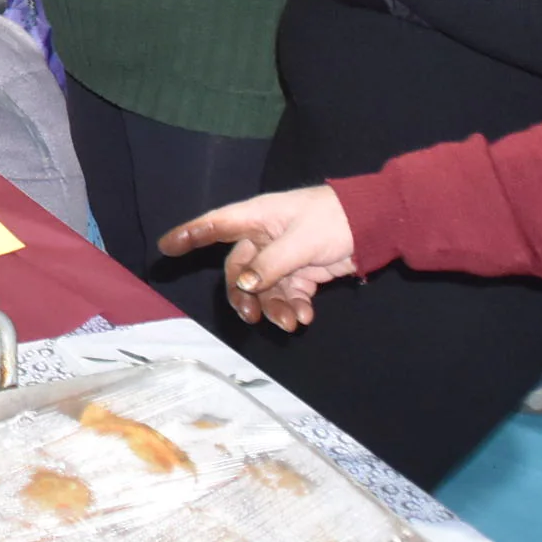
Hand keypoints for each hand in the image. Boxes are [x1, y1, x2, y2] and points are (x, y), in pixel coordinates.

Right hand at [159, 187, 359, 330]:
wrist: (375, 225)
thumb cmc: (333, 219)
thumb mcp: (302, 240)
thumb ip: (271, 263)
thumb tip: (245, 285)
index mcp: (257, 218)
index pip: (215, 225)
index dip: (189, 235)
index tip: (165, 247)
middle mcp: (264, 238)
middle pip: (239, 269)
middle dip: (244, 294)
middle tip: (250, 316)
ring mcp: (282, 257)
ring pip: (264, 288)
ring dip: (273, 308)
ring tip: (289, 323)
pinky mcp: (302, 273)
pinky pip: (287, 295)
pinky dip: (293, 308)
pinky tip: (304, 318)